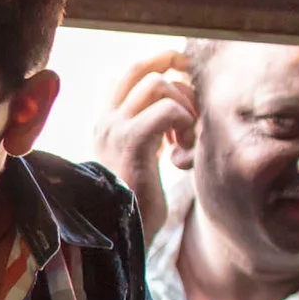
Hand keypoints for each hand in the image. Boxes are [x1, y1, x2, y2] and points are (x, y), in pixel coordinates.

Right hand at [89, 51, 196, 241]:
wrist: (120, 236)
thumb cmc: (136, 202)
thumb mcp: (139, 156)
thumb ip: (149, 129)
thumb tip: (177, 104)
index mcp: (104, 121)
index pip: (127, 72)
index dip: (156, 64)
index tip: (181, 76)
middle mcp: (105, 119)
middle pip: (139, 67)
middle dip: (173, 66)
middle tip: (194, 88)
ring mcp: (114, 129)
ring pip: (157, 84)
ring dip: (183, 102)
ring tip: (186, 135)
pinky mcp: (131, 143)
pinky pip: (166, 110)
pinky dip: (185, 121)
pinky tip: (183, 150)